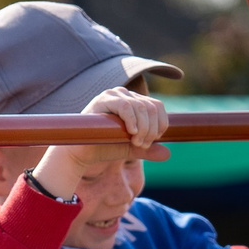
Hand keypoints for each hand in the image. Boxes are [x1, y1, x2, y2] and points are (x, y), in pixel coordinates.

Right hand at [35, 87, 170, 194]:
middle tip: (142, 145)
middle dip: (151, 129)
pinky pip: (125, 106)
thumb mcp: (130, 148)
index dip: (160, 125)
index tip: (150, 142)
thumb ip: (148, 149)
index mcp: (133, 102)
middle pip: (151, 107)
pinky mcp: (103, 99)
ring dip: (143, 128)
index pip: (157, 106)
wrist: (80, 152)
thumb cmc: (103, 147)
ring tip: (136, 142)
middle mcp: (124, 94)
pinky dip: (132, 121)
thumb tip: (168, 154)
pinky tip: (130, 133)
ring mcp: (113, 94)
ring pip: (141, 107)